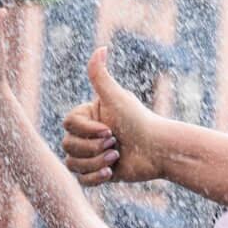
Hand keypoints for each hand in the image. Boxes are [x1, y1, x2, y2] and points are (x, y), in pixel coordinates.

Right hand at [60, 47, 165, 183]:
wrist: (160, 149)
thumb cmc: (140, 121)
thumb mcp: (117, 97)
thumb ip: (101, 75)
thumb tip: (100, 48)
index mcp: (86, 116)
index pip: (68, 124)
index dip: (87, 130)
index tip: (110, 130)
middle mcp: (85, 135)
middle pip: (68, 145)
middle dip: (93, 147)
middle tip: (116, 144)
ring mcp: (90, 154)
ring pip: (73, 164)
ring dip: (96, 162)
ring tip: (117, 157)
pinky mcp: (98, 173)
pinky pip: (82, 180)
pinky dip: (95, 178)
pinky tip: (112, 172)